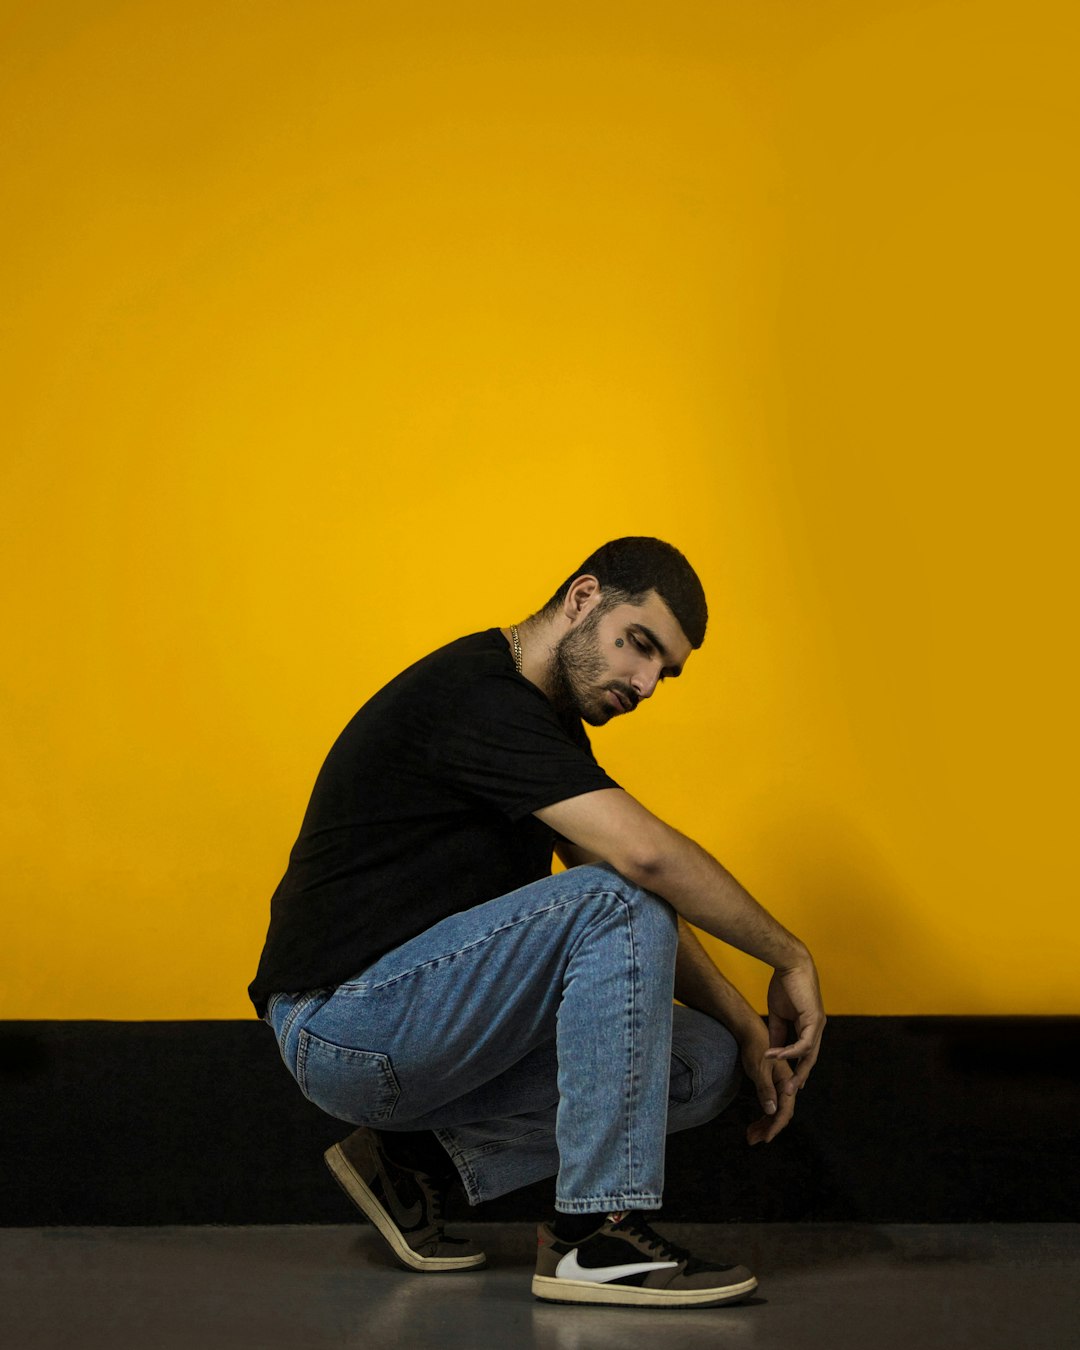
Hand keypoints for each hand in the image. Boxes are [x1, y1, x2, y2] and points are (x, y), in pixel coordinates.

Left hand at [740, 1019, 796, 1143]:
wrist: (750, 1033)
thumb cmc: (755, 1048)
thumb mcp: (759, 1070)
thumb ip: (766, 1090)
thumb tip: (772, 1111)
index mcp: (786, 1082)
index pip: (785, 1110)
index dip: (776, 1126)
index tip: (766, 1138)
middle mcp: (785, 1086)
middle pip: (780, 1114)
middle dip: (768, 1129)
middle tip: (753, 1139)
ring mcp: (778, 1086)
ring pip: (774, 1112)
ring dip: (764, 1125)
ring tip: (750, 1136)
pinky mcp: (770, 1085)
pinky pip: (769, 1106)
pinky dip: (762, 1117)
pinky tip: (754, 1125)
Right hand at [764, 956, 825, 1094]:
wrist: (789, 963)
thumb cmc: (784, 984)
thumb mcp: (777, 1013)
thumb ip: (777, 1032)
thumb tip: (772, 1050)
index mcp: (808, 1026)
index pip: (805, 1053)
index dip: (797, 1068)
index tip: (788, 1082)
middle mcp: (817, 1028)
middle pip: (810, 1059)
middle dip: (799, 1076)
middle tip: (788, 1092)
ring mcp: (817, 1025)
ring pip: (809, 1055)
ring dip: (795, 1069)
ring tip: (783, 1082)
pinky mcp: (815, 1020)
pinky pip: (804, 1044)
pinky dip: (789, 1052)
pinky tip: (775, 1055)